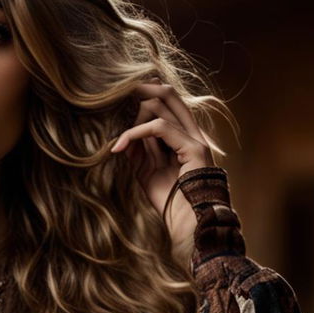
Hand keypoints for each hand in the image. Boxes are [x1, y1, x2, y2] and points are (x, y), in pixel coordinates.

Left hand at [109, 81, 216, 263]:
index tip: (122, 97)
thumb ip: (138, 152)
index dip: (146, 96)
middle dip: (142, 89)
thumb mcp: (147, 172)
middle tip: (118, 90)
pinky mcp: (194, 147)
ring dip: (134, 118)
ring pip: (163, 107)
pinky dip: (135, 133)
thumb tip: (122, 137)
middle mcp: (192, 132)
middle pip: (169, 95)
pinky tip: (120, 146)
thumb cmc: (170, 202)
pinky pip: (159, 127)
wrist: (190, 223)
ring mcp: (196, 137)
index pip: (168, 104)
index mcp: (184, 137)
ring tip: (117, 140)